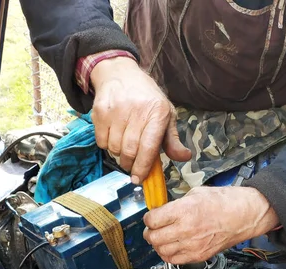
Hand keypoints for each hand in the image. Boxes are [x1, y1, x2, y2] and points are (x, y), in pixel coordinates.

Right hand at [90, 57, 190, 183]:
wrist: (120, 73)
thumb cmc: (146, 99)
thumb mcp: (165, 114)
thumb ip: (172, 139)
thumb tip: (184, 157)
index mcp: (157, 112)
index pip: (149, 147)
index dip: (143, 167)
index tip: (139, 179)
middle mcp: (137, 110)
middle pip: (130, 151)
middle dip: (130, 164)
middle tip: (131, 165)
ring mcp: (117, 110)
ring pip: (114, 148)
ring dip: (118, 154)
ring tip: (123, 145)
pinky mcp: (100, 112)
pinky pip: (101, 142)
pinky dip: (106, 145)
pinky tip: (113, 135)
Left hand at [143, 186, 278, 263]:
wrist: (244, 215)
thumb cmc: (225, 202)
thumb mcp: (196, 193)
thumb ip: (176, 204)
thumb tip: (163, 211)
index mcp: (184, 211)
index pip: (152, 220)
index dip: (148, 218)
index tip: (151, 217)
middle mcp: (186, 229)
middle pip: (154, 237)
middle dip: (149, 233)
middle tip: (152, 229)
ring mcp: (192, 245)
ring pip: (162, 251)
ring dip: (158, 245)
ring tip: (161, 239)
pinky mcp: (199, 255)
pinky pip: (174, 261)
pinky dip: (168, 255)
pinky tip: (170, 248)